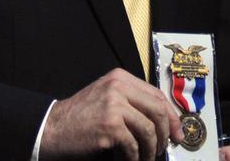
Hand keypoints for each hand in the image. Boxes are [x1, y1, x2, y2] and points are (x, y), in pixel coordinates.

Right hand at [39, 68, 183, 159]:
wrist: (52, 128)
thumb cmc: (81, 117)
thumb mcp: (107, 98)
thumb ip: (132, 102)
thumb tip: (165, 121)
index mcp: (120, 78)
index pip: (156, 95)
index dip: (171, 116)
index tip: (177, 132)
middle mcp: (118, 87)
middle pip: (157, 110)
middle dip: (167, 132)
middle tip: (166, 147)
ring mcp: (114, 105)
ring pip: (149, 129)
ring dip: (152, 149)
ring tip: (148, 158)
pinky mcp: (109, 126)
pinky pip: (133, 146)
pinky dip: (136, 158)